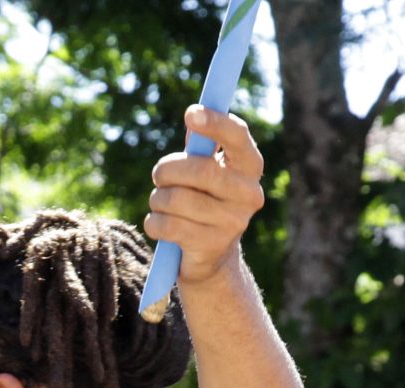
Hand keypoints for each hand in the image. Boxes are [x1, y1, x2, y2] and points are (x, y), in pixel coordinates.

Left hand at [145, 108, 267, 283]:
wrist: (212, 256)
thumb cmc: (205, 199)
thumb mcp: (208, 171)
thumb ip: (201, 146)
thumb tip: (194, 116)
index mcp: (250, 167)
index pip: (238, 137)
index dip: (215, 123)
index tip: (190, 113)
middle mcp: (249, 194)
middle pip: (200, 170)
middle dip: (168, 170)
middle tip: (158, 174)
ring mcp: (233, 223)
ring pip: (177, 199)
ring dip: (157, 198)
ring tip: (160, 203)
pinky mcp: (211, 246)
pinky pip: (167, 225)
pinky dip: (154, 222)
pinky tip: (159, 224)